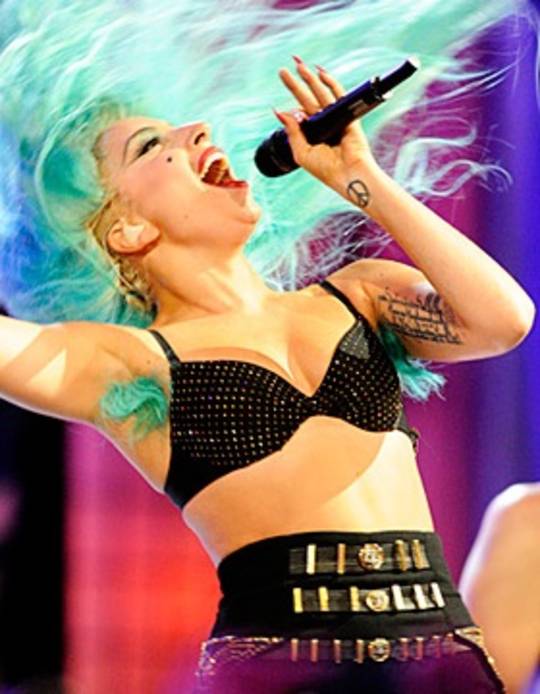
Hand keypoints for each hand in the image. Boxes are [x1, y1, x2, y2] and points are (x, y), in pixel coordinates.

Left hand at [275, 56, 377, 191]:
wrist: (347, 174)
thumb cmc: (326, 169)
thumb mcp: (302, 152)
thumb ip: (292, 132)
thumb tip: (279, 111)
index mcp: (312, 136)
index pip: (299, 116)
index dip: (290, 108)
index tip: (283, 104)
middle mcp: (323, 125)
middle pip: (307, 100)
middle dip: (295, 85)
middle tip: (282, 71)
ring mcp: (335, 119)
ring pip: (320, 94)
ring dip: (309, 79)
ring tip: (298, 64)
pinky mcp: (346, 116)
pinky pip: (338, 95)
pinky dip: (330, 83)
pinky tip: (320, 72)